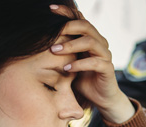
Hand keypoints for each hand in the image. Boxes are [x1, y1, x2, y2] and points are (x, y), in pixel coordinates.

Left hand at [49, 5, 133, 122]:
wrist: (99, 97)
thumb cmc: (81, 78)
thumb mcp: (68, 61)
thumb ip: (60, 48)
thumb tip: (38, 37)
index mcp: (90, 38)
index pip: (80, 19)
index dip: (66, 12)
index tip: (49, 9)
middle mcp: (100, 43)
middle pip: (86, 26)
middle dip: (67, 27)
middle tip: (52, 34)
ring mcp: (105, 55)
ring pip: (90, 42)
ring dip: (70, 45)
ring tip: (54, 51)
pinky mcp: (108, 69)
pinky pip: (95, 62)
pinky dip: (79, 64)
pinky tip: (67, 69)